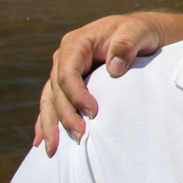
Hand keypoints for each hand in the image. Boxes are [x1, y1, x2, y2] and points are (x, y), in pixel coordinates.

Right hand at [33, 14, 163, 156]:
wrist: (140, 35)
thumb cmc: (139, 32)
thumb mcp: (138, 32)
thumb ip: (126, 44)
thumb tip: (114, 67)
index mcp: (76, 43)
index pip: (67, 73)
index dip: (76, 95)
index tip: (93, 113)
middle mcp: (64, 58)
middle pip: (56, 91)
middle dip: (64, 116)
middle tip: (79, 137)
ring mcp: (63, 72)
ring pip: (50, 101)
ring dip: (51, 125)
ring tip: (53, 150)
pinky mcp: (68, 86)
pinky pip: (53, 105)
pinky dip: (47, 122)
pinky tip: (42, 141)